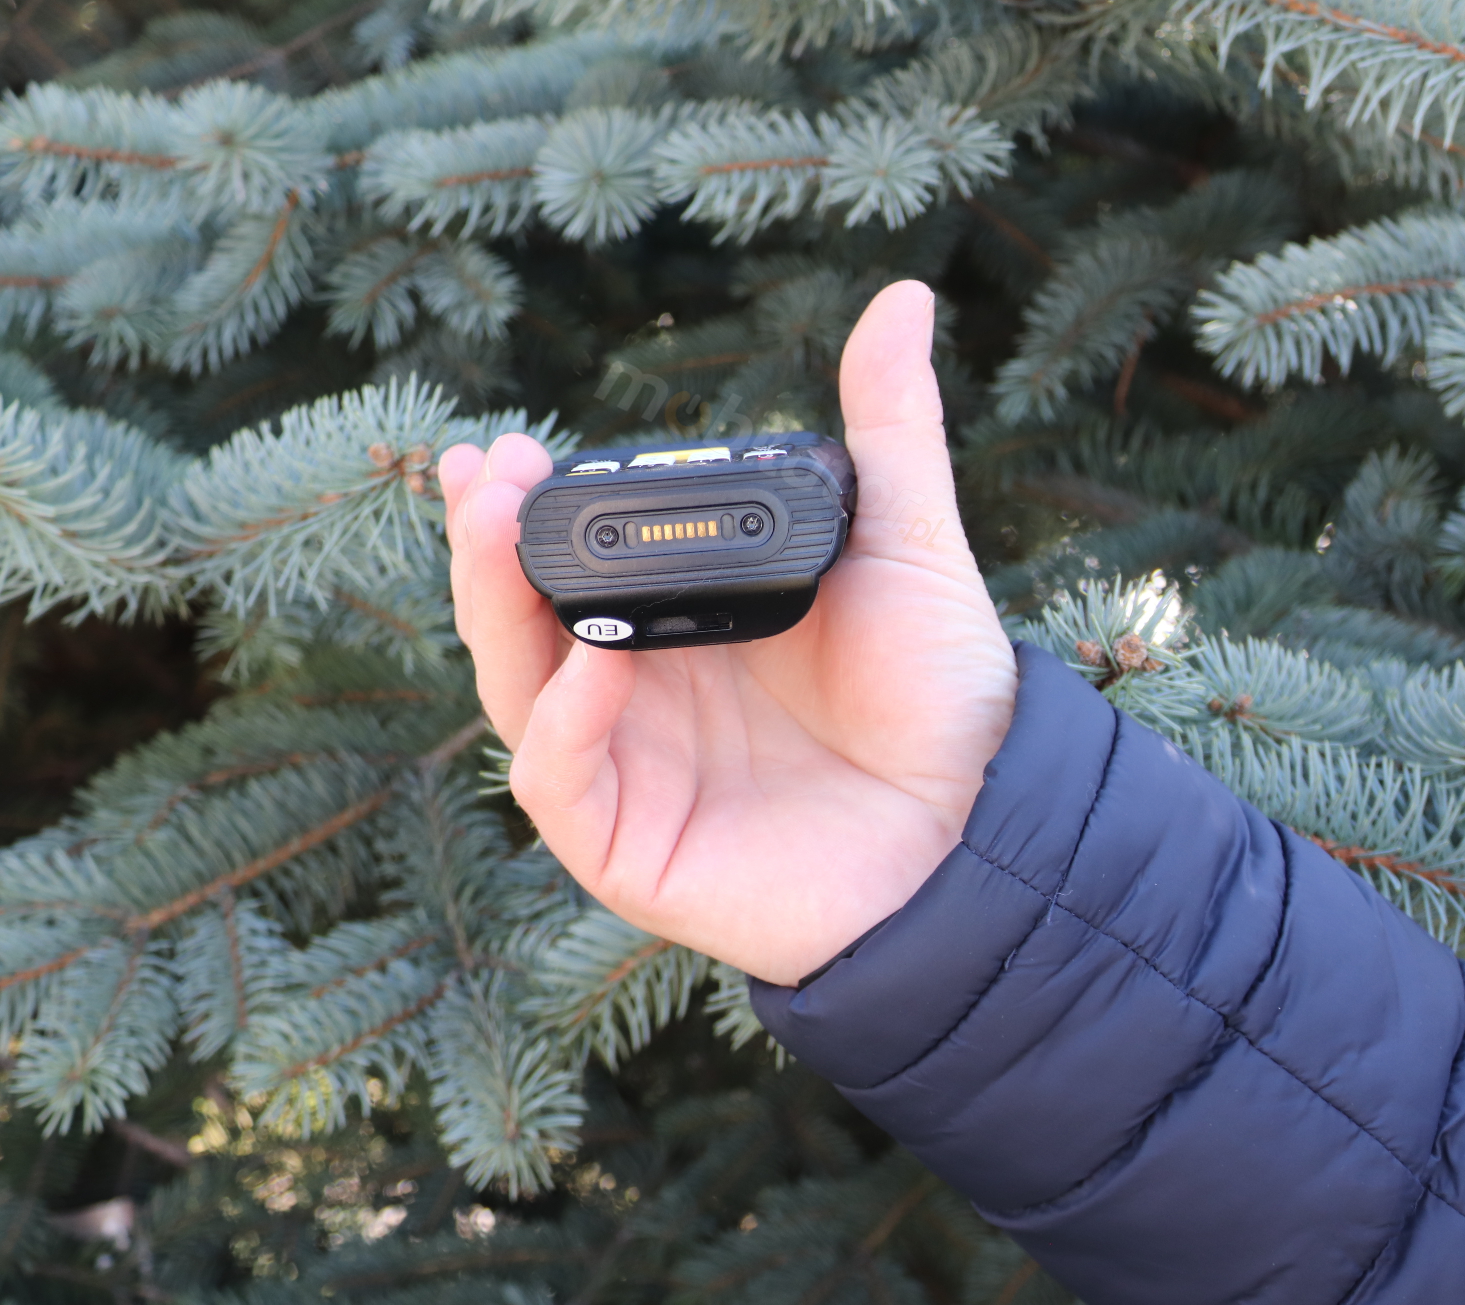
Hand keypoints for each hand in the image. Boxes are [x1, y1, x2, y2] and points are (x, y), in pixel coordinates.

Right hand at [440, 281, 1017, 985]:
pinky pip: (562, 780)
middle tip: (479, 473)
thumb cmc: (938, 694)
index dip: (519, 505)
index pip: (564, 563)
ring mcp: (628, 771)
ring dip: (491, 609)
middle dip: (485, 546)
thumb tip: (900, 297)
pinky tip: (591, 660)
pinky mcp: (630, 847)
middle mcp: (636, 694)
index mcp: (675, 626)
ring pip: (517, 690)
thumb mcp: (902, 540)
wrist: (984, 825)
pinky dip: (563, 721)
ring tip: (492, 526)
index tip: (502, 443)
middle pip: (519, 620)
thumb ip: (886, 427)